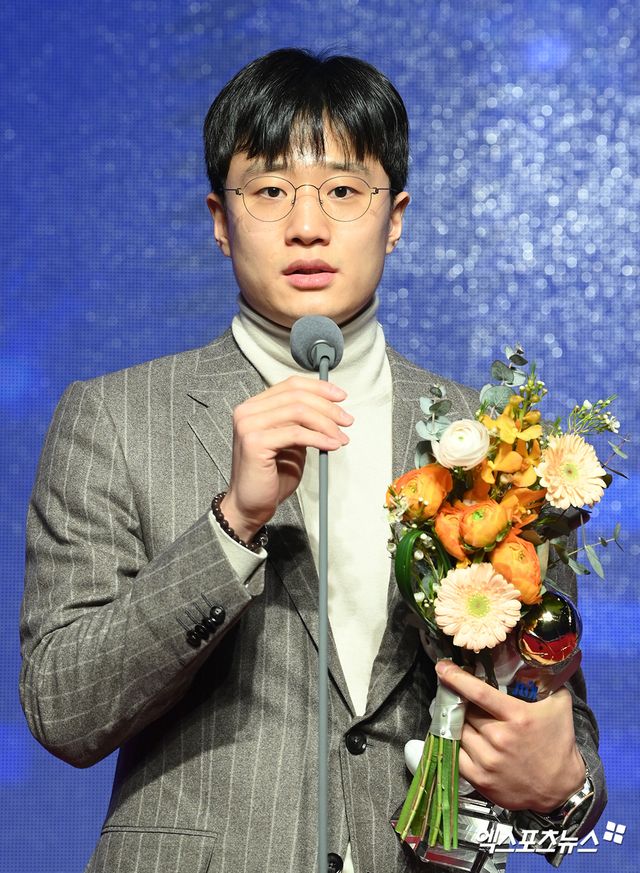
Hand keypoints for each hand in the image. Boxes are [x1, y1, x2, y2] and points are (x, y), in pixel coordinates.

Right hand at [221, 376, 352, 541]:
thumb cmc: (271, 476)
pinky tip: (331, 445)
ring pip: (298, 411)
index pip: (291, 385)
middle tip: (347, 421)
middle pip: (296, 396)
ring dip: (326, 423)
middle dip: (328, 407)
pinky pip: (296, 434)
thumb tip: (330, 408)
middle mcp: (247, 411)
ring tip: (341, 437)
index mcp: (254, 407)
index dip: (319, 388)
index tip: (341, 397)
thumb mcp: (291, 442)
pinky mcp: (254, 442)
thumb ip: (302, 422)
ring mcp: (248, 425)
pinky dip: (319, 438)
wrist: (250, 505)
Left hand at [435, 660, 585, 811]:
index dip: (456, 677)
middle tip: (460, 697)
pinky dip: (454, 744)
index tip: (441, 666)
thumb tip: (531, 661)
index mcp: (516, 716)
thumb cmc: (559, 743)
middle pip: (465, 711)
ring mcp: (488, 761)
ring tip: (461, 717)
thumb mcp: (559, 706)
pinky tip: (459, 737)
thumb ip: (544, 681)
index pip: (478, 692)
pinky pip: (455, 755)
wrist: (561, 789)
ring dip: (458, 722)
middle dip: (461, 702)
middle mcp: (499, 738)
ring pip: (458, 731)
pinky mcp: (480, 780)